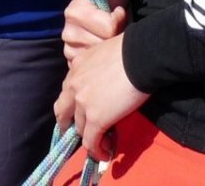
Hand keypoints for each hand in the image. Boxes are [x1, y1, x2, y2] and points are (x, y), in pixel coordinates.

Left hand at [54, 34, 147, 161]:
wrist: (140, 56)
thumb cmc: (129, 49)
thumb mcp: (103, 53)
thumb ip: (96, 68)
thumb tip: (105, 78)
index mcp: (76, 67)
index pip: (66, 91)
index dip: (71, 104)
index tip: (78, 111)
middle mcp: (74, 86)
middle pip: (64, 112)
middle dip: (69, 124)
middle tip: (80, 131)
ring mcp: (83, 104)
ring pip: (79, 129)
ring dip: (89, 137)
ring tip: (101, 143)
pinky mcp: (96, 119)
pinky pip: (91, 142)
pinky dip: (96, 151)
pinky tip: (104, 154)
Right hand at [63, 0, 128, 63]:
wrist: (109, 19)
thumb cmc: (112, 3)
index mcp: (75, 10)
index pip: (108, 27)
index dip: (119, 22)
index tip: (120, 14)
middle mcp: (67, 29)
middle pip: (102, 46)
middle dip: (113, 39)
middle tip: (116, 29)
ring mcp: (68, 48)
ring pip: (98, 59)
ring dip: (107, 51)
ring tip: (109, 38)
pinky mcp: (72, 62)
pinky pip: (91, 68)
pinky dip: (99, 61)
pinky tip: (101, 51)